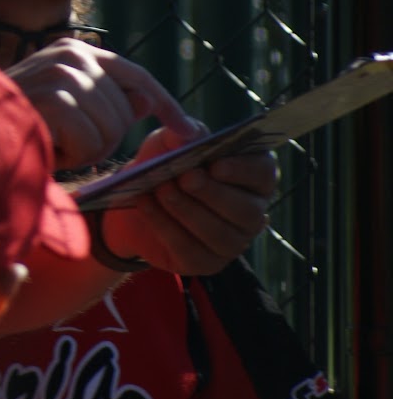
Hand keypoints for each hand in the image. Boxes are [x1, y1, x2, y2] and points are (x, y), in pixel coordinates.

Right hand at [7, 40, 200, 169]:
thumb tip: (148, 100)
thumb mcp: (68, 109)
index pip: (138, 77)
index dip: (167, 106)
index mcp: (76, 52)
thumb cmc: (17, 123)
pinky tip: (44, 145)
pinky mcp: (55, 97)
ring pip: (111, 130)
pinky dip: (71, 155)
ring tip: (50, 140)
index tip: (189, 131)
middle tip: (63, 139)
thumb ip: (107, 102)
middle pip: (126, 112)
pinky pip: (92, 143)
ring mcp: (62, 73)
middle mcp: (72, 55)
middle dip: (103, 138)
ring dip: (85, 149)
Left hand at [103, 125, 276, 274]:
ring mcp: (231, 243)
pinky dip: (165, 226)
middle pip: (246, 210)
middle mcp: (250, 213)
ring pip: (220, 234)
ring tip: (162, 190)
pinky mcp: (205, 263)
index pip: (264, 174)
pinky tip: (147, 205)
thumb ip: (180, 135)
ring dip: (188, 210)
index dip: (244, 171)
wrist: (135, 197)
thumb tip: (188, 136)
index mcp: (252, 177)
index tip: (216, 165)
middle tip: (186, 177)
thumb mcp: (168, 142)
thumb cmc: (165, 163)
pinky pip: (191, 250)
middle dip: (213, 193)